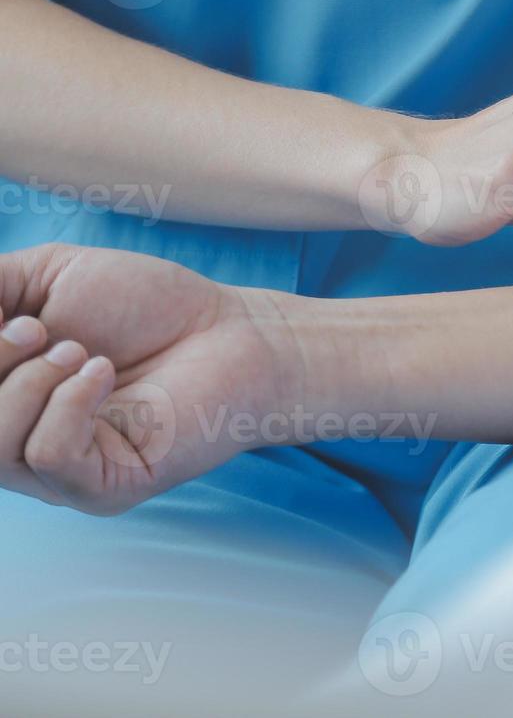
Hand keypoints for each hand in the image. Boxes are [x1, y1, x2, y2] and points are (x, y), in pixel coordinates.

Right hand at [0, 244, 292, 514]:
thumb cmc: (150, 306)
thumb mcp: (47, 278)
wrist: (235, 330)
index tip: (10, 318)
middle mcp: (18, 444)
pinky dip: (68, 401)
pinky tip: (102, 372)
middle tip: (38, 329)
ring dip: (28, 381)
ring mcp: (59, 475)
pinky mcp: (103, 488)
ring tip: (80, 349)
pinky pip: (48, 455)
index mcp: (2, 400)